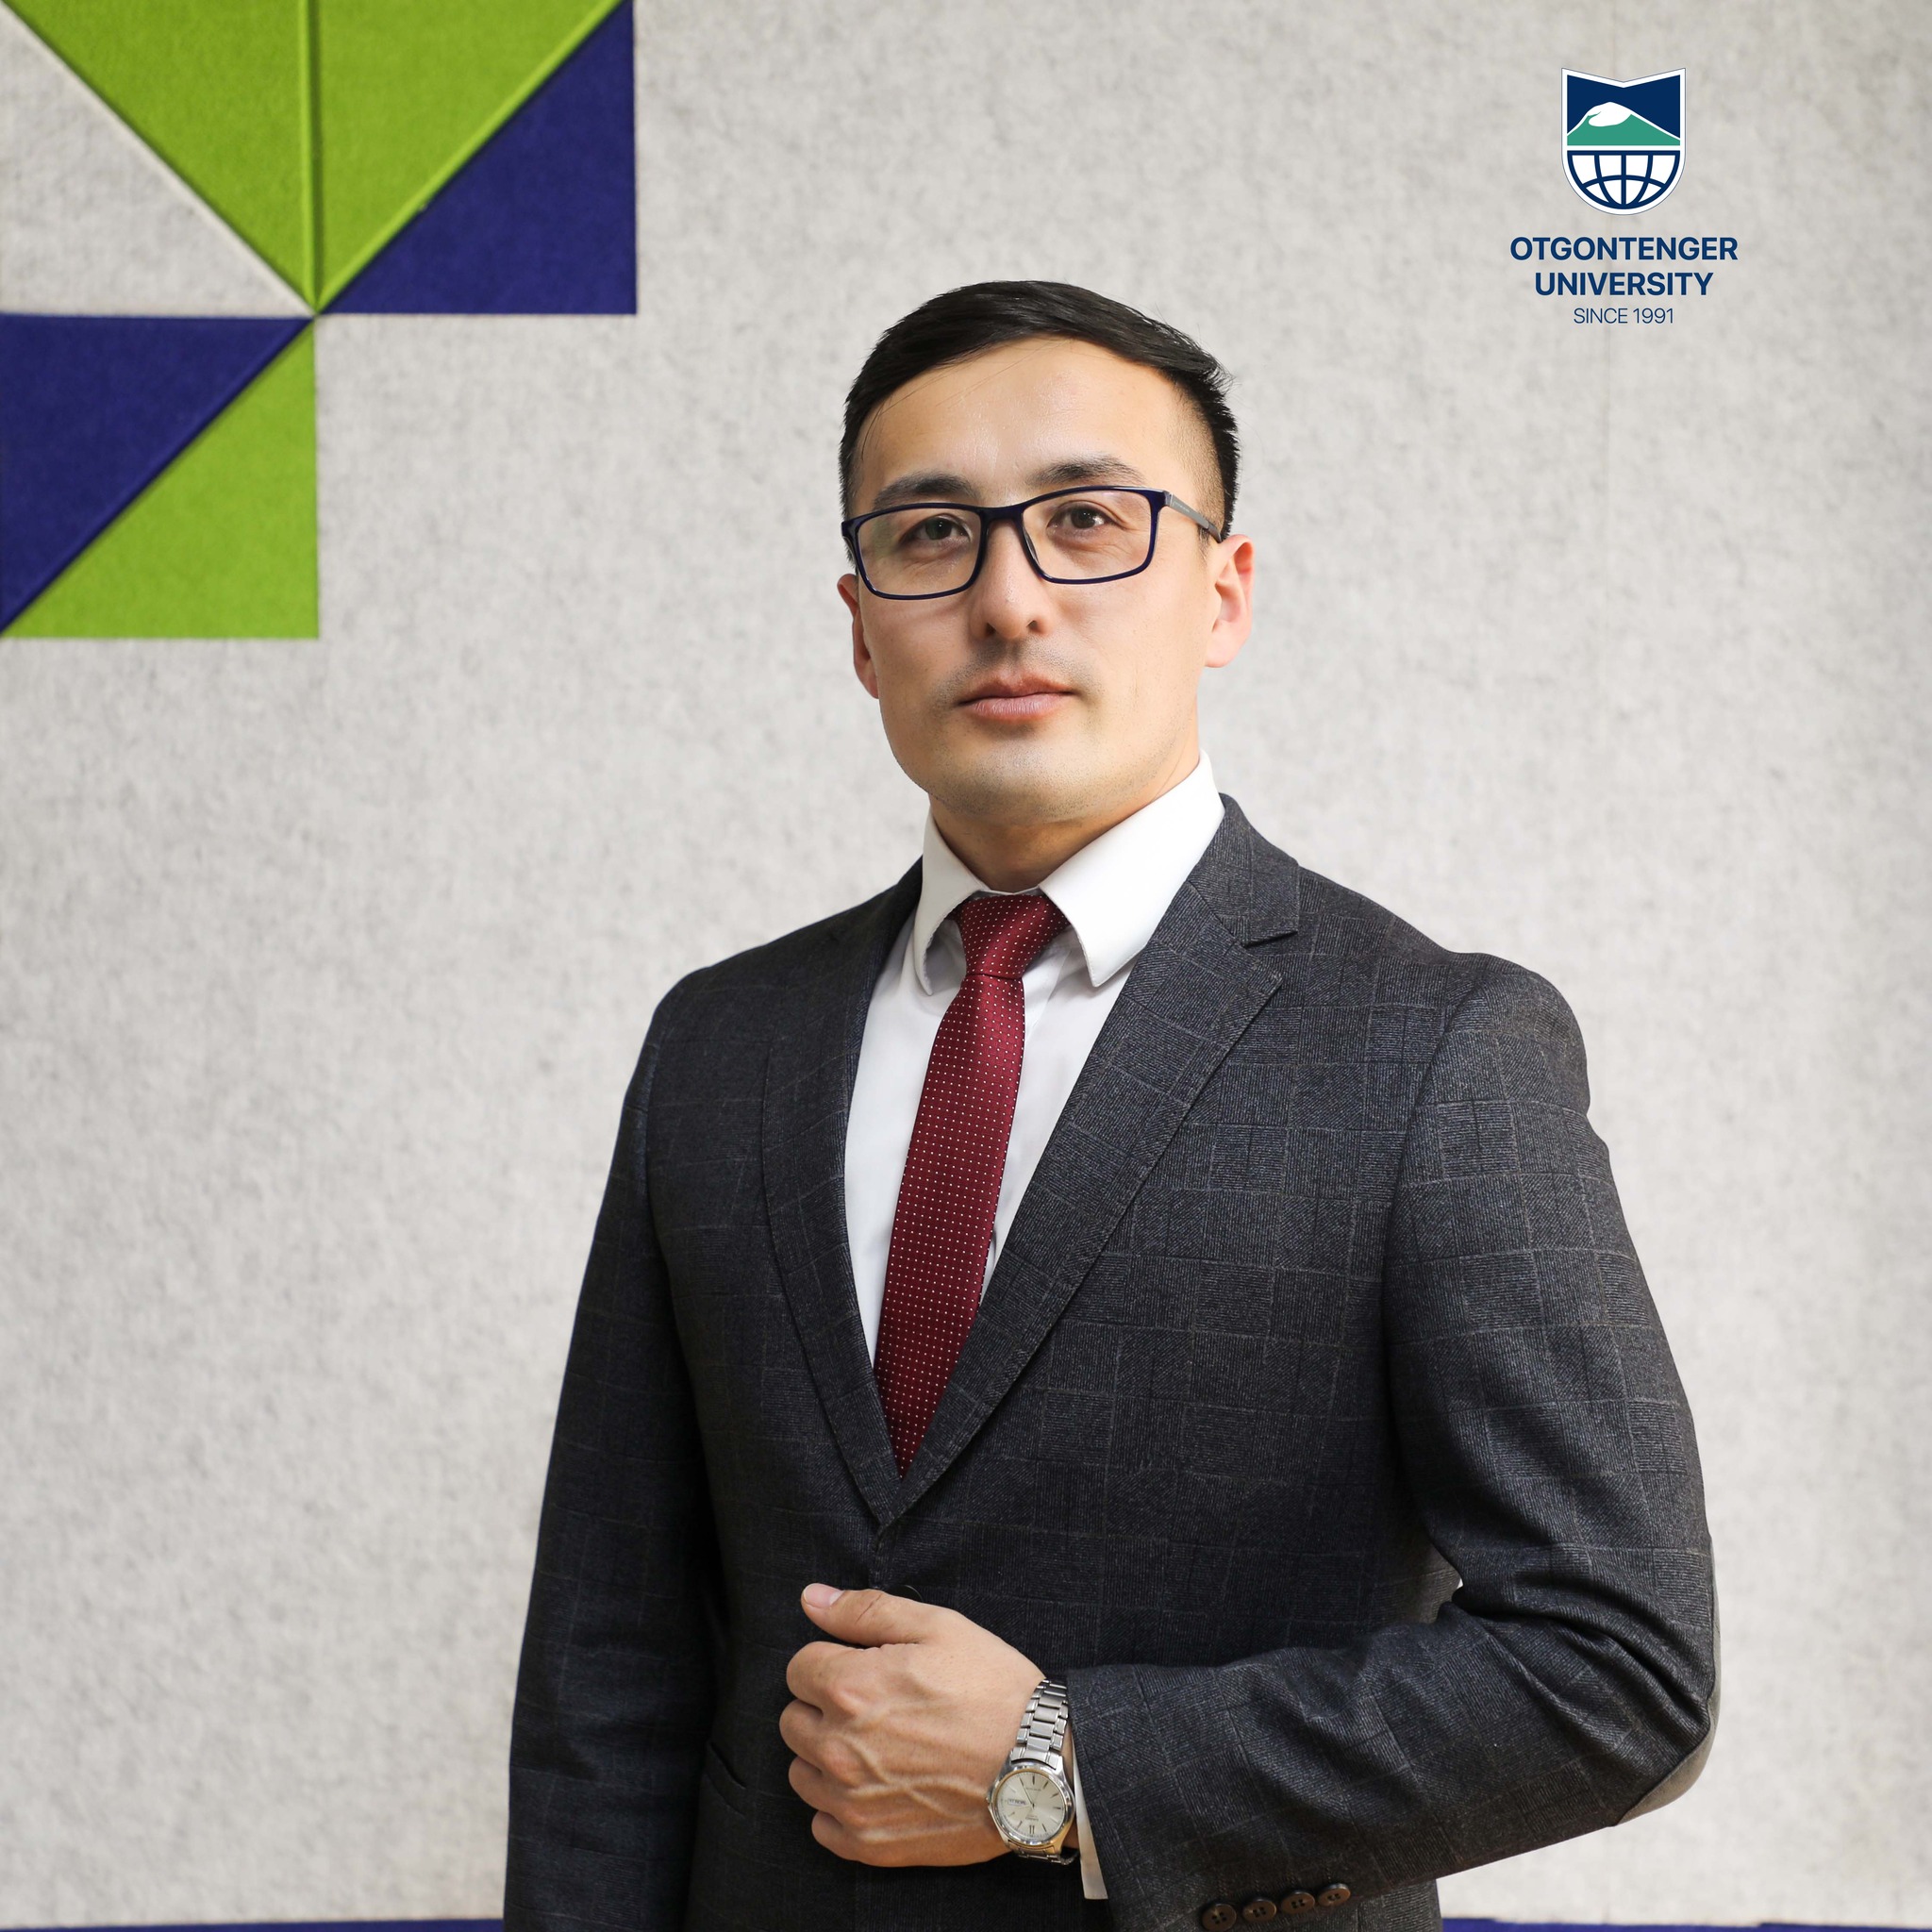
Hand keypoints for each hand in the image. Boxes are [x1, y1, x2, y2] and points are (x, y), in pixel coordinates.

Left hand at [781, 1583, 1047, 1865]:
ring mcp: (851, 1801)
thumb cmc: (992, 1688)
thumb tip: (810, 1599)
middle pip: (792, 1720)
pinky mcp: (869, 1842)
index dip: (831, 1660)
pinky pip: (821, 1824)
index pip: (799, 1668)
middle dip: (823, 1706)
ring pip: (801, 1772)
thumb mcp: (938, 1627)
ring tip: (875, 1746)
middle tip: (872, 1705)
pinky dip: (839, 1806)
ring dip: (825, 1756)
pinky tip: (876, 1787)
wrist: (1040, 1766)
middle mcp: (838, 1747)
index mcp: (849, 1688)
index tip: (864, 1667)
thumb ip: (865, 1611)